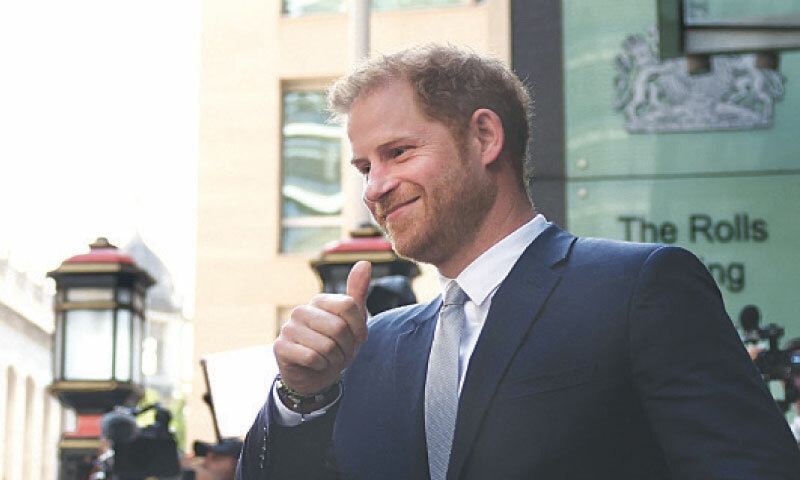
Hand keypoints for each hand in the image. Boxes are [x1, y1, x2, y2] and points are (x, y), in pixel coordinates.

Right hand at [274, 261, 371, 395]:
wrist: (315, 376)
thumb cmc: (336, 346)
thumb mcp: (352, 322)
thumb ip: (357, 293)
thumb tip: (365, 263)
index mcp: (319, 301)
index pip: (348, 305)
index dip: (359, 328)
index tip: (358, 338)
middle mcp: (301, 310)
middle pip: (339, 328)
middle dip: (346, 347)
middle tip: (340, 352)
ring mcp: (288, 327)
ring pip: (326, 346)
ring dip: (334, 360)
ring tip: (328, 359)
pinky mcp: (280, 347)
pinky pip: (312, 358)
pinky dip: (320, 367)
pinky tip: (315, 366)